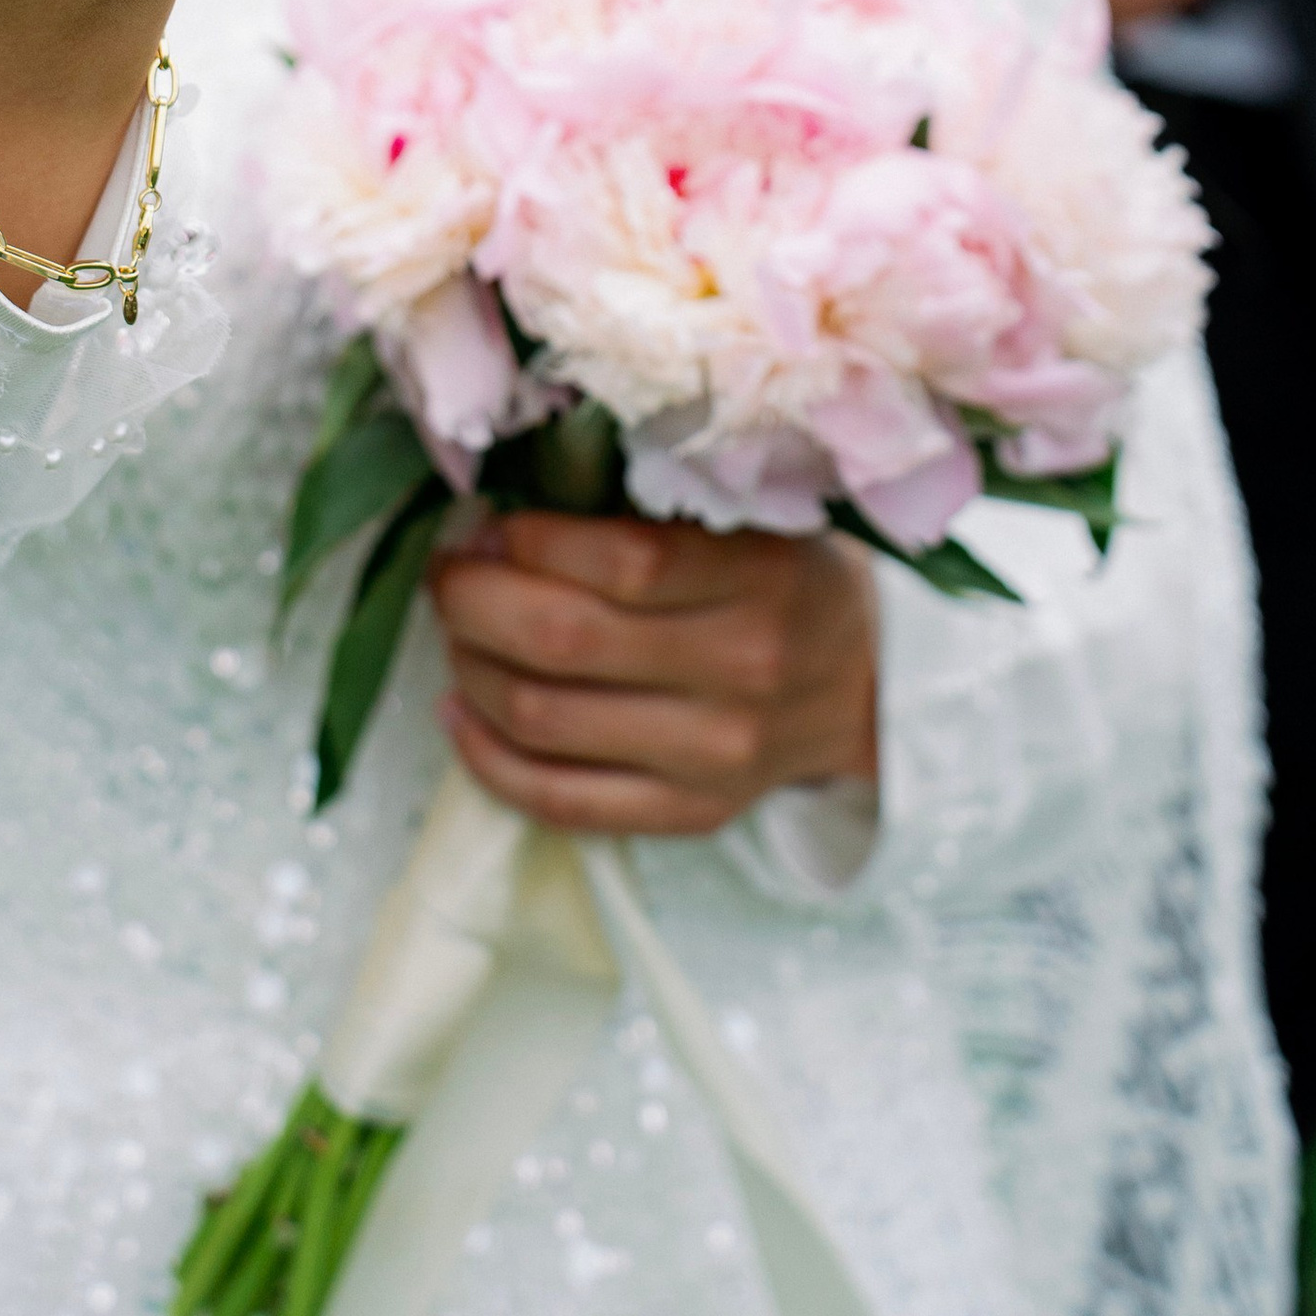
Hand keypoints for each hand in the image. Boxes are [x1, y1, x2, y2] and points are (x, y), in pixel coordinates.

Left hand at [429, 510, 879, 838]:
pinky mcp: (690, 815)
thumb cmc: (784, 573)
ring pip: (545, 721)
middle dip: (474, 600)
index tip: (486, 522)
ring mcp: (715, 758)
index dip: (529, 540)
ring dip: (468, 669)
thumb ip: (649, 505)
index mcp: (761, 578)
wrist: (867, 684)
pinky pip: (562, 802)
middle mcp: (741, 673)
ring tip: (454, 630)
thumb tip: (506, 500)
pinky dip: (488, 759)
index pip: (620, 562)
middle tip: (448, 572)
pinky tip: (459, 711)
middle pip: (564, 642)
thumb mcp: (750, 513)